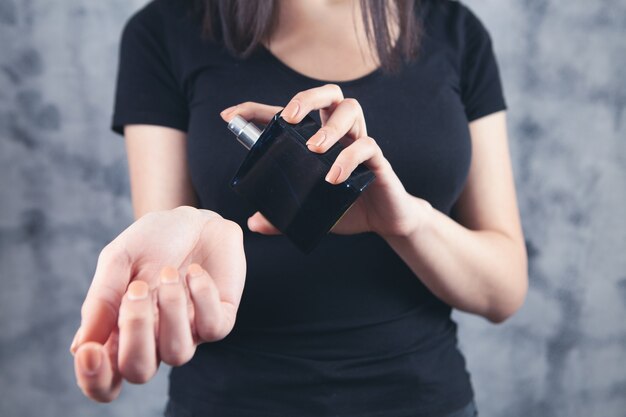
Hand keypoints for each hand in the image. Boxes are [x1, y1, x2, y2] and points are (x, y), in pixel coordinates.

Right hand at [70, 206, 245, 401]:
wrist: (193, 218)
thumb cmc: (152, 242)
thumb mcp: (118, 260)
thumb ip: (102, 300)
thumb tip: (82, 346)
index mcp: (122, 332)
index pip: (105, 380)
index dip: (95, 379)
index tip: (90, 352)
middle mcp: (155, 340)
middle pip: (140, 371)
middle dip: (135, 334)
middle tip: (137, 290)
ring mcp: (189, 332)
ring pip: (178, 353)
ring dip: (171, 309)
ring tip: (169, 272)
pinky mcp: (221, 319)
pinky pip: (213, 328)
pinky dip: (201, 296)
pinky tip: (194, 272)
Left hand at [220, 84, 431, 237]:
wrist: (386, 219)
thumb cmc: (347, 205)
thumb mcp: (310, 210)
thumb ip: (282, 216)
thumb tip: (253, 222)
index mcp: (319, 136)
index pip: (288, 113)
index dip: (257, 109)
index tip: (228, 115)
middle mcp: (339, 132)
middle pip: (329, 94)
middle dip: (307, 97)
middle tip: (289, 117)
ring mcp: (360, 141)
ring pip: (351, 109)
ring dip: (330, 125)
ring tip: (315, 149)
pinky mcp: (378, 160)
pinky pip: (367, 146)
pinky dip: (349, 157)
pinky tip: (334, 176)